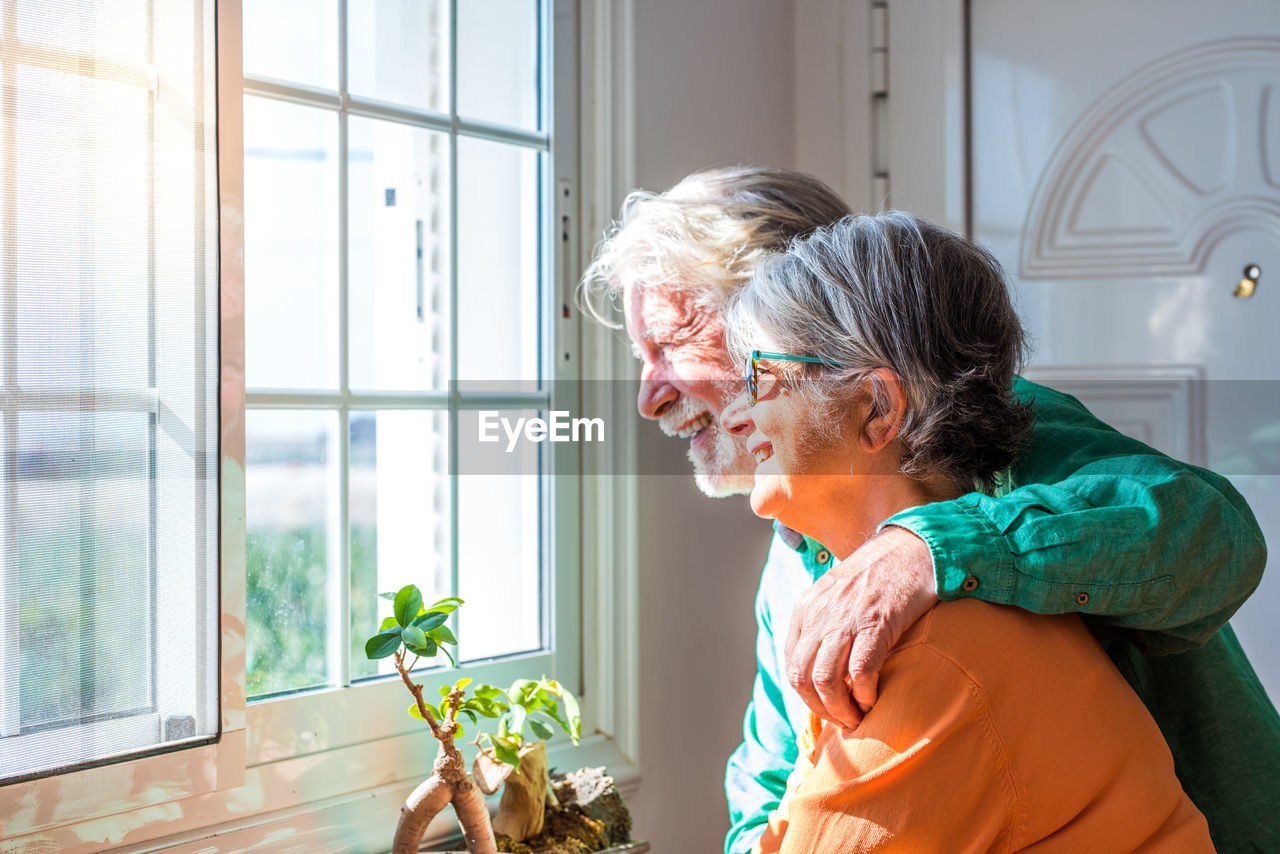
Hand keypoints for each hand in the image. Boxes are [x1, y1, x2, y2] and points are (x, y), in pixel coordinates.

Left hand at [783, 526, 937, 728]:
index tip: (828, 708)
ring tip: (858, 718)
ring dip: (841, 709)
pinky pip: (860, 672)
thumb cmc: (880, 577)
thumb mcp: (837, 597)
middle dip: (821, 709)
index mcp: (806, 608)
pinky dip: (865, 695)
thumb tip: (823, 673)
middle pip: (801, 678)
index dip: (807, 696)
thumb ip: (824, 626)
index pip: (791, 665)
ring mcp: (846, 619)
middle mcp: (819, 614)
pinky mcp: (876, 624)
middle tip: (844, 720)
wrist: (913, 548)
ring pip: (825, 681)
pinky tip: (875, 700)